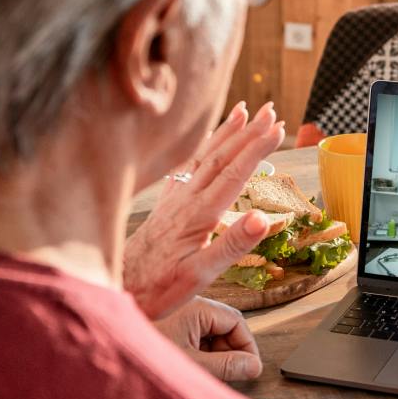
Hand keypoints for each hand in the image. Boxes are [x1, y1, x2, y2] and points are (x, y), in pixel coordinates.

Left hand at [125, 103, 286, 318]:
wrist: (120, 288)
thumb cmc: (159, 286)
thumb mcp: (200, 274)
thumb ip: (232, 245)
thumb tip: (262, 218)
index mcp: (199, 214)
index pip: (235, 173)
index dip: (257, 149)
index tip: (277, 128)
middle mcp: (186, 198)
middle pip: (221, 157)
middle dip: (247, 131)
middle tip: (269, 110)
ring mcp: (174, 199)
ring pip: (203, 156)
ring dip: (225, 133)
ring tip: (242, 111)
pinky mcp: (165, 205)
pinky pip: (185, 166)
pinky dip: (200, 148)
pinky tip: (203, 142)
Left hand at [155, 296, 261, 381]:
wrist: (109, 358)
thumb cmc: (146, 356)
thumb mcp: (192, 364)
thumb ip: (225, 366)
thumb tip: (254, 366)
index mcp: (197, 308)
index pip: (236, 321)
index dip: (246, 346)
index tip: (250, 368)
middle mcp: (188, 307)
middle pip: (224, 327)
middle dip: (230, 352)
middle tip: (229, 376)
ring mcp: (177, 317)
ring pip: (208, 335)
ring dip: (214, 356)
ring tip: (208, 376)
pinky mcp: (169, 328)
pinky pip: (193, 339)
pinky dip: (199, 355)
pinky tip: (192, 371)